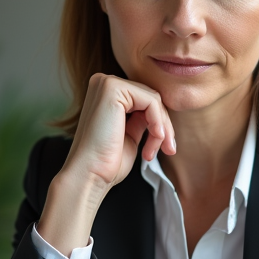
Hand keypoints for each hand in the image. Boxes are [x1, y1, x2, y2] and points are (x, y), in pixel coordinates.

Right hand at [37, 75, 175, 255]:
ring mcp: (107, 83)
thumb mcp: (129, 135)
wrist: (90, 175)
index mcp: (105, 93)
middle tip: (168, 150)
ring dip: (162, 128)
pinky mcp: (113, 89)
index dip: (159, 123)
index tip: (165, 148)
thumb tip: (160, 112)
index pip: (144, 100)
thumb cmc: (107, 162)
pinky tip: (155, 140)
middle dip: (164, 126)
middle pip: (151, 97)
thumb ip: (140, 119)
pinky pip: (152, 102)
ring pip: (154, 99)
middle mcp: (103, 83)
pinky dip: (159, 123)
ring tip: (154, 151)